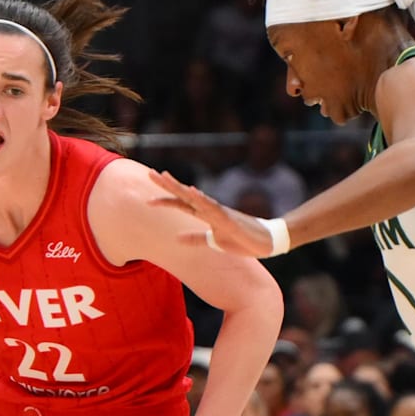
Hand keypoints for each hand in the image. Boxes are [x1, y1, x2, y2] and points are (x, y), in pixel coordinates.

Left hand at [148, 170, 277, 257]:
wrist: (266, 241)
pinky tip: (193, 192)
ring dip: (181, 188)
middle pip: (185, 195)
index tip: (148, 198)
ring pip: (196, 198)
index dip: (166, 199)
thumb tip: (176, 239)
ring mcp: (220, 213)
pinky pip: (214, 209)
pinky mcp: (229, 220)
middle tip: (151, 173)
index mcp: (206, 214)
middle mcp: (211, 209)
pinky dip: (203, 200)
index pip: (182, 204)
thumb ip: (196, 238)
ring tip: (166, 177)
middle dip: (167, 185)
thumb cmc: (241, 239)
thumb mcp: (214, 241)